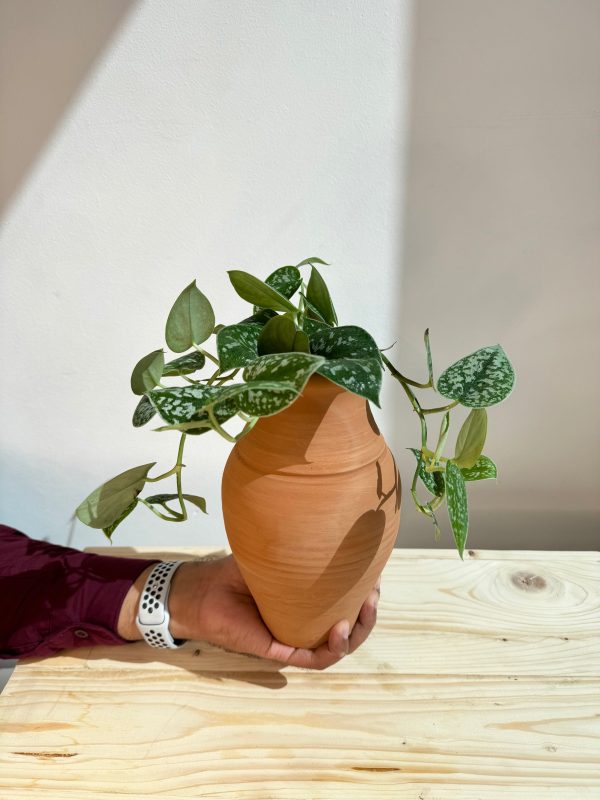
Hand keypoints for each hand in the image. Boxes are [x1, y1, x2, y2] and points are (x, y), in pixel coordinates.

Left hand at [119, 555, 379, 669]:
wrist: (201, 592)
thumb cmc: (233, 573)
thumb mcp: (275, 556)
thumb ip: (299, 545)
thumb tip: (325, 516)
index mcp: (307, 604)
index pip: (344, 604)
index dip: (365, 593)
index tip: (376, 575)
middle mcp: (304, 624)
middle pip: (348, 628)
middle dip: (367, 614)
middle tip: (373, 596)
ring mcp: (293, 639)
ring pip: (336, 647)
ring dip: (355, 633)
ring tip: (361, 612)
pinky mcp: (278, 652)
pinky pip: (313, 659)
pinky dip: (331, 649)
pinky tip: (340, 631)